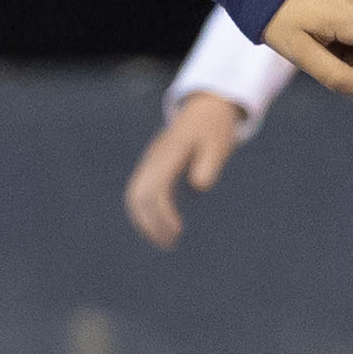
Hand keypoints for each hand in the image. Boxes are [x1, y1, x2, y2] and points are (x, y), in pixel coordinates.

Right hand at [121, 95, 246, 247]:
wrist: (205, 109)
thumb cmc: (214, 130)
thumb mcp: (218, 145)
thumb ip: (209, 165)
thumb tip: (198, 188)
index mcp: (167, 154)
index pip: (154, 189)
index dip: (162, 214)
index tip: (177, 232)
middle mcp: (152, 159)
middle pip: (137, 196)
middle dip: (149, 223)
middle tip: (169, 245)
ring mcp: (149, 162)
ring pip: (134, 196)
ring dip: (144, 221)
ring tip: (163, 241)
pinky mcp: (151, 167)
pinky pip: (139, 193)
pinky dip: (145, 212)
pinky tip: (159, 226)